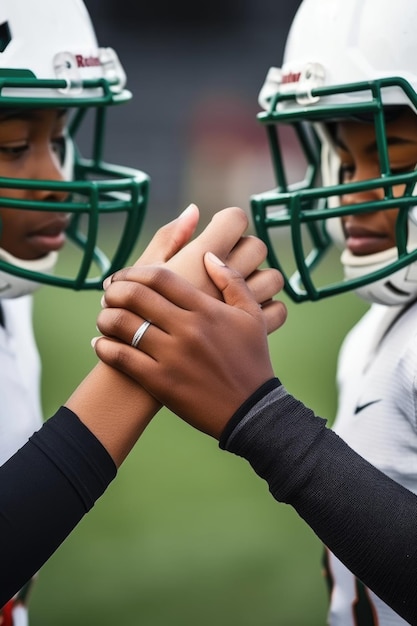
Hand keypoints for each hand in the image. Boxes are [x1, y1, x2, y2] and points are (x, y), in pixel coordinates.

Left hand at [93, 253, 286, 437]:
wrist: (253, 410)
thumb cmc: (252, 360)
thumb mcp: (252, 316)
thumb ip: (232, 281)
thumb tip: (209, 256)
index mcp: (206, 309)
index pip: (160, 277)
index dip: (133, 271)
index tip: (123, 276)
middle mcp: (187, 328)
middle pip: (135, 295)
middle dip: (114, 290)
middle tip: (108, 293)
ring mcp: (172, 356)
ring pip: (123, 325)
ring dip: (105, 317)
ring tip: (104, 317)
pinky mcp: (161, 382)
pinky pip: (122, 357)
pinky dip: (104, 347)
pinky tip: (100, 344)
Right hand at [107, 205, 282, 332]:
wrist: (141, 379)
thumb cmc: (134, 321)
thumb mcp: (144, 277)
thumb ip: (169, 240)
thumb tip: (194, 211)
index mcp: (197, 260)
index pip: (233, 220)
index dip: (230, 220)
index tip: (221, 228)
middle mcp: (225, 281)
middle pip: (255, 246)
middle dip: (245, 248)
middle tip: (229, 258)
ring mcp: (240, 309)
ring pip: (271, 278)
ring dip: (260, 278)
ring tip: (243, 285)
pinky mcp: (249, 336)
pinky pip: (278, 311)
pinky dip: (271, 307)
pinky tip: (252, 310)